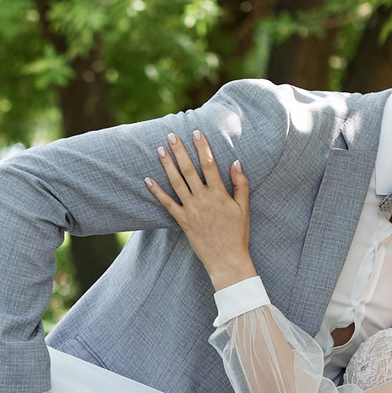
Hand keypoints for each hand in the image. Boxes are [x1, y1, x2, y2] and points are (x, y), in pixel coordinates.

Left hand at [144, 132, 254, 287]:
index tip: (196, 132)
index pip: (209, 164)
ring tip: (160, 150)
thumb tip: (236, 163)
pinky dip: (156, 191)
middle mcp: (203, 199)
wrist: (226, 259)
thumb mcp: (244, 208)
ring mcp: (191, 210)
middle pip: (189, 169)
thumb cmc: (237, 234)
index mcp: (219, 194)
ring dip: (167, 165)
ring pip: (176, 182)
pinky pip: (166, 204)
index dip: (202, 147)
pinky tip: (147, 180)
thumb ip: (241, 184)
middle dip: (180, 150)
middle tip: (171, 135)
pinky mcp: (182, 221)